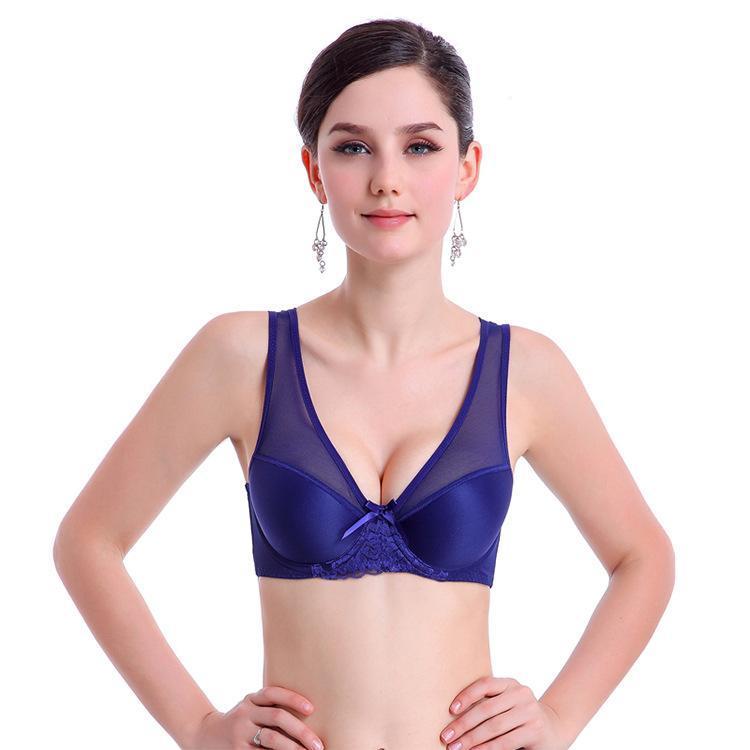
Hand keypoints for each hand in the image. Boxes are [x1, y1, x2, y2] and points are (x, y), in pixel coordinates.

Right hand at [181, 686, 324, 749]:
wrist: (204, 735)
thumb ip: (270, 707)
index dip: (293, 699)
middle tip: (318, 745)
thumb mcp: (250, 707)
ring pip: (271, 740)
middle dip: (301, 731)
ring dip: (292, 748)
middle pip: (278, 717)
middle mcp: (245, 713)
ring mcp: (240, 734)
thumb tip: (308, 714)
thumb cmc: (239, 720)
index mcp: (251, 700)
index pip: (274, 694)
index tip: (312, 709)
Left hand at [439, 676, 570, 749]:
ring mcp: (529, 712)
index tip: (450, 710)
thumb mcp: (506, 704)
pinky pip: (505, 742)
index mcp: (510, 683)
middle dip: (463, 724)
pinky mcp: (535, 731)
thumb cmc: (519, 717)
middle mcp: (521, 694)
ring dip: (472, 739)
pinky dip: (487, 748)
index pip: (485, 684)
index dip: (466, 695)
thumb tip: (454, 716)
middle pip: (486, 709)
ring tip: (456, 748)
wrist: (552, 729)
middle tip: (446, 737)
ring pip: (494, 727)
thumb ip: (488, 704)